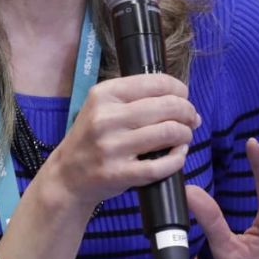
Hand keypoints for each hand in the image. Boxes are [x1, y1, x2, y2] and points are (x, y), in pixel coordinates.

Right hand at [43, 73, 199, 214]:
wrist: (67, 176)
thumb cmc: (92, 138)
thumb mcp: (102, 107)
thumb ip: (136, 98)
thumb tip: (183, 100)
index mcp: (103, 94)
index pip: (155, 82)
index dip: (178, 88)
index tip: (184, 96)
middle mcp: (106, 118)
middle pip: (167, 106)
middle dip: (187, 111)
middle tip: (191, 118)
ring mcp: (112, 147)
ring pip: (168, 132)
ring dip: (185, 133)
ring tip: (184, 136)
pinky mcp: (119, 174)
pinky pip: (161, 165)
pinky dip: (178, 158)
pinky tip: (178, 155)